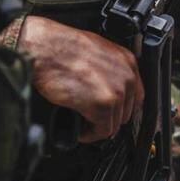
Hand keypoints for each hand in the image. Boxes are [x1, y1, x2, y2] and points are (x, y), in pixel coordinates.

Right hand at [19, 16, 143, 142]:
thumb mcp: (95, 50)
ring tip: (81, 121)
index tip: (109, 113)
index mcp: (127, 61)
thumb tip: (104, 86)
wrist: (44, 48)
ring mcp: (116, 91)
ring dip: (96, 126)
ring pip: (113, 124)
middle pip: (125, 112)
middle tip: (89, 117)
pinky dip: (89, 134)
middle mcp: (126, 76)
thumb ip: (108, 69)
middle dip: (106, 117)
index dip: (119, 108)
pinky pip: (101, 131)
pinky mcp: (102, 106)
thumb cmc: (61, 46)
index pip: (135, 96)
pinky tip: (78, 128)